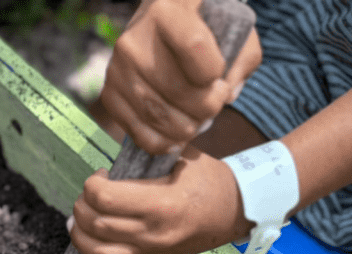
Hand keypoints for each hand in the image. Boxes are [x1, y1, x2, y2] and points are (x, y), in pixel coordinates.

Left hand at [68, 146, 248, 253]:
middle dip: (82, 206)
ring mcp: (152, 253)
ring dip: (81, 239)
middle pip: (97, 225)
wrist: (239, 208)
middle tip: (88, 196)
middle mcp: (152, 233)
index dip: (92, 184)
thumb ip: (147, 156)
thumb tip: (118, 144)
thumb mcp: (180, 157)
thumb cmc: (210, 179)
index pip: (104, 198)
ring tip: (78, 223)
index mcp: (158, 204)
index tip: (99, 175)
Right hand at [101, 0, 260, 154]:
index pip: (195, 47)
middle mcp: (134, 40)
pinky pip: (136, 131)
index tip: (219, 78)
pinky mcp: (109, 94)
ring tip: (197, 122)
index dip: (215, 73)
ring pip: (157, 115)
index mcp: (166, 11)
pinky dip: (160, 143)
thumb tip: (227, 96)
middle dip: (205, 110)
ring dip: (186, 130)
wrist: (159, 27)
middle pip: (177, 90)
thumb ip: (241, 59)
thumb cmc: (200, 28)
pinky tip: (176, 138)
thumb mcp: (230, 27)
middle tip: (213, 107)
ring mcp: (117, 70)